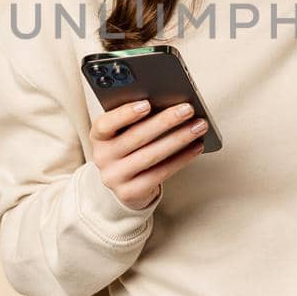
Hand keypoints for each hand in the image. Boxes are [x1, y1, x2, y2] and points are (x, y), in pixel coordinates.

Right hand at [89, 100, 207, 209]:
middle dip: (165, 121)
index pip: (105, 124)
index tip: (147, 103)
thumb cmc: (129, 148)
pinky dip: (181, 159)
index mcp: (98, 136)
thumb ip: (137, 119)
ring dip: (178, 139)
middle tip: (187, 109)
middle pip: (136, 137)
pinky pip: (160, 174)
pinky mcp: (130, 192)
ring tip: (198, 126)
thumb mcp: (124, 132)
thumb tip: (170, 103)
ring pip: (150, 156)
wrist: (124, 184)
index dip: (125, 114)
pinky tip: (196, 147)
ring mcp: (115, 177)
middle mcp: (102, 157)